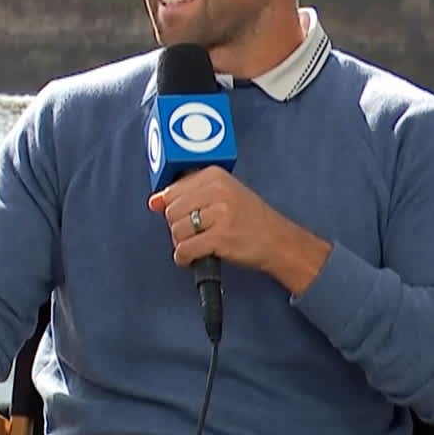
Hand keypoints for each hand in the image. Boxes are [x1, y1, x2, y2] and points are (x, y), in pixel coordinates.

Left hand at [148, 166, 330, 294]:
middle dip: (178, 227)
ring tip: (198, 244)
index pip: (172, 190)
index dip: (173, 208)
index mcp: (215, 175)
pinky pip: (185, 250)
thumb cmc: (250, 219)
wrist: (279, 241)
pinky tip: (193, 258)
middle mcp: (217, 191)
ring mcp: (220, 214)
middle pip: (171, 211)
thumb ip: (187, 195)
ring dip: (182, 243)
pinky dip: (184, 258)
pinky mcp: (220, 238)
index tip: (183, 216)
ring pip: (176, 231)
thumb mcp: (222, 195)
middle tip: (194, 233)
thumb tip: (154, 201)